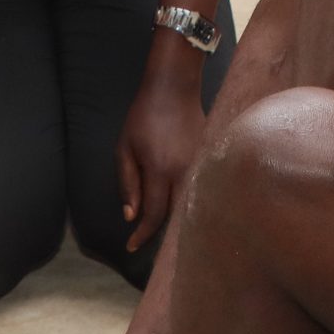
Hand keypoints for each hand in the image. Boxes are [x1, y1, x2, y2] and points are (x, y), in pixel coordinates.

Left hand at [116, 72, 207, 255]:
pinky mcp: (208, 159)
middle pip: (176, 215)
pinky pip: (198, 189)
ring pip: (189, 203)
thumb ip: (128, 183)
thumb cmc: (144, 116)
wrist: (174, 87)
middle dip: (161, 232)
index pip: (154, 214)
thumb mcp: (125, 148)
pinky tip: (178, 207)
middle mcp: (184, 172)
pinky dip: (187, 202)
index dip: (142, 234)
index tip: (131, 246)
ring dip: (176, 219)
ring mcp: (200, 166)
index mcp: (160, 170)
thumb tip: (131, 215)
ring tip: (161, 230)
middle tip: (146, 241)